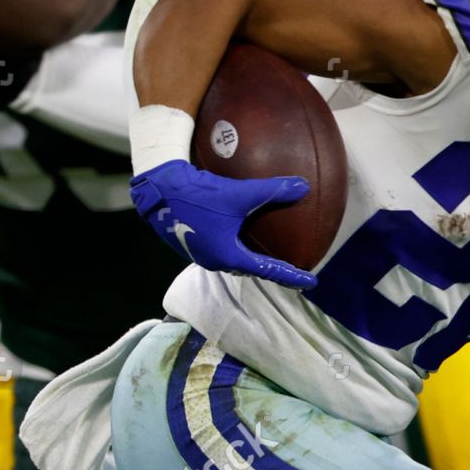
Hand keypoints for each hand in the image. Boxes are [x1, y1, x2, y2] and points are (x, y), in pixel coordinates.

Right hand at [130, 160, 317, 287]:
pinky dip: (237, 242)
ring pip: (234, 257)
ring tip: (267, 250)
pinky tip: (241, 228)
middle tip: (292, 268)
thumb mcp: (238, 194)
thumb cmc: (198, 195)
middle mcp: (214, 260)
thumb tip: (304, 186)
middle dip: (271, 269)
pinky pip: (222, 246)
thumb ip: (272, 191)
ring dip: (252, 255)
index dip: (291, 276)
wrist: (158, 188)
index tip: (311, 282)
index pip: (267, 270)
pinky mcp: (192, 240)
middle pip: (249, 268)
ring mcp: (201, 252)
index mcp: (227, 256)